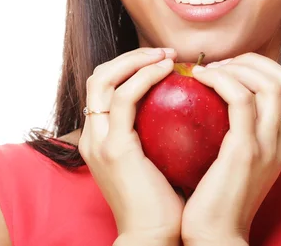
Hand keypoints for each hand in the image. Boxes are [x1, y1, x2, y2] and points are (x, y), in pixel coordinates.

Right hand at [78, 47, 183, 242]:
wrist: (155, 238)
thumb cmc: (164, 200)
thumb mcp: (157, 157)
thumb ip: (158, 130)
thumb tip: (186, 102)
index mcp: (101, 138)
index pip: (105, 87)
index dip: (130, 66)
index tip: (165, 62)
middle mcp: (93, 136)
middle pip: (98, 76)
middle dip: (131, 56)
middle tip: (166, 53)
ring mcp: (100, 141)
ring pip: (104, 79)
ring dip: (137, 59)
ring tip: (168, 56)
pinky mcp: (115, 147)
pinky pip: (124, 97)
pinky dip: (144, 76)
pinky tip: (168, 70)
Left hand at [180, 53, 280, 243]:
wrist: (215, 240)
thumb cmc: (214, 200)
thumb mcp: (234, 163)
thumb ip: (234, 134)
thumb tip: (211, 102)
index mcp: (280, 142)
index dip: (259, 67)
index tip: (228, 68)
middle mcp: (280, 140)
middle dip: (251, 60)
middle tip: (219, 65)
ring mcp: (267, 145)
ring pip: (268, 83)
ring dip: (236, 67)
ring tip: (207, 71)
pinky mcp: (246, 151)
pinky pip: (240, 100)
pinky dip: (220, 80)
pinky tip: (197, 79)